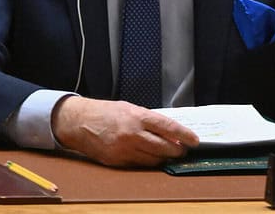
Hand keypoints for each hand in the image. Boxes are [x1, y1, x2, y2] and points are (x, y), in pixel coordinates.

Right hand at [52, 97, 198, 166]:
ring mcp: (124, 149)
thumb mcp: (130, 108)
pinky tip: (153, 158)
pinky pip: (139, 164)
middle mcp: (132, 133)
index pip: (168, 127)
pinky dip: (149, 162)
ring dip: (164, 158)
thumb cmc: (106, 112)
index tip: (194, 140)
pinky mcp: (117, 161)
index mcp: (137, 116)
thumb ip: (149, 120)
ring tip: (170, 154)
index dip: (184, 135)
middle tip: (183, 150)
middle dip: (177, 150)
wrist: (79, 122)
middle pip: (163, 147)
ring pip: (153, 159)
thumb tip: (169, 132)